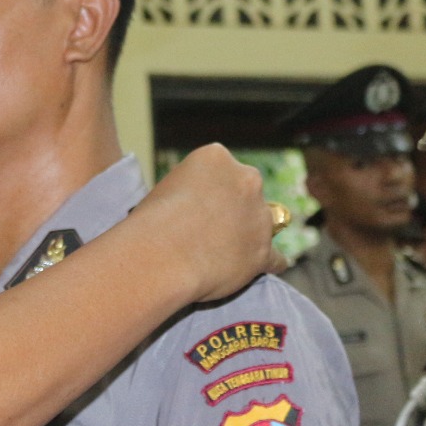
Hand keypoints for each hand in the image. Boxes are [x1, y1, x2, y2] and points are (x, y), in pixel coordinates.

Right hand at [133, 143, 285, 301]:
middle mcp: (246, 180)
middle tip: (211, 226)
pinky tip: (256, 267)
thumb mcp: (165, 188)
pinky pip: (276, 258)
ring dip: (252, 233)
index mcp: (217, 157)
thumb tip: (197, 208)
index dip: (210, 188)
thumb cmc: (149, 222)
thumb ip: (190, 191)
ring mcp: (259, 216)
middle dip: (236, 205)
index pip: (223, 167)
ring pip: (266, 222)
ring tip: (228, 251)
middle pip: (249, 189)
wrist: (158, 256)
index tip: (197, 204)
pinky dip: (267, 263)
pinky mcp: (263, 251)